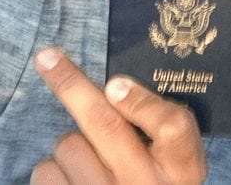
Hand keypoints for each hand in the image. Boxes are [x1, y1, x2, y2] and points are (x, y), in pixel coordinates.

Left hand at [31, 47, 205, 183]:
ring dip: (72, 144)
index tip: (115, 83)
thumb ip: (159, 127)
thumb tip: (115, 87)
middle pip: (105, 125)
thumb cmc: (153, 183)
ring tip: (89, 162)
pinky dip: (52, 169)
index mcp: (183, 168)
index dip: (141, 101)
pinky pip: (46, 171)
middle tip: (47, 57)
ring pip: (70, 144)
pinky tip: (71, 179)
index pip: (171, 126)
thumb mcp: (175, 162)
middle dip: (72, 84)